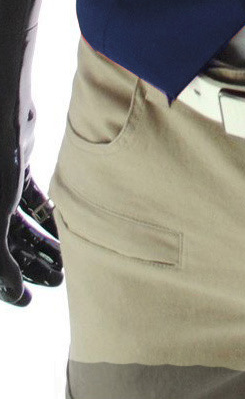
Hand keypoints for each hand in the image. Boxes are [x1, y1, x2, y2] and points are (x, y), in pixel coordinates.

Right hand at [1, 156, 61, 306]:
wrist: (5, 116)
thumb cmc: (0, 166)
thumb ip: (1, 259)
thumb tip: (13, 292)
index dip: (7, 286)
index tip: (27, 300)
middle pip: (9, 247)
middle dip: (32, 265)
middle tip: (58, 281)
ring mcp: (2, 189)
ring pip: (23, 226)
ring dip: (43, 243)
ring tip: (66, 262)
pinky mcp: (17, 172)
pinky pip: (33, 203)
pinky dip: (48, 216)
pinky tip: (66, 228)